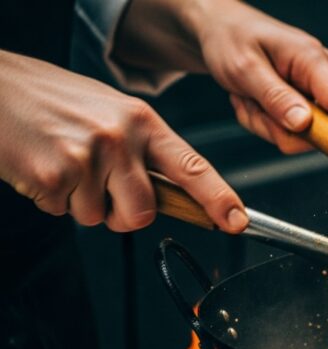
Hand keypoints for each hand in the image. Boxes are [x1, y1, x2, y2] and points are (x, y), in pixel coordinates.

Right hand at [0, 51, 247, 232]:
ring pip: (99, 218)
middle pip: (143, 213)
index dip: (218, 198)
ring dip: (80, 203)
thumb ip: (143, 149)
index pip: (192, 167)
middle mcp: (119, 138)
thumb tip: (172, 192)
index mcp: (141, 121)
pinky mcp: (53, 176)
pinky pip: (63, 213)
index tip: (236, 220)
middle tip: (99, 189)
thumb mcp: (112, 113)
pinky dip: (51, 199)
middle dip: (122, 214)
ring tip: (63, 165)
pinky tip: (42, 166)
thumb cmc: (51, 100)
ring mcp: (87, 157)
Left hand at [115, 0, 327, 154]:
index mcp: (311, 60)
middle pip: (316, 129)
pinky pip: (287, 132)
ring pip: (297, 135)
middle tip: (248, 102)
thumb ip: (275, 97)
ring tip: (247, 97)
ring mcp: (313, 92)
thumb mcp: (244, 68)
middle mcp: (320, 77)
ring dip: (264, 123)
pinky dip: (262, 122)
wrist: (219, 31)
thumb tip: (303, 124)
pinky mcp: (304, 104)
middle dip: (276, 126)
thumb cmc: (230, 39)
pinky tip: (252, 100)